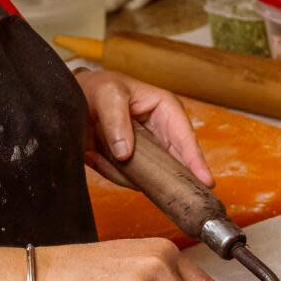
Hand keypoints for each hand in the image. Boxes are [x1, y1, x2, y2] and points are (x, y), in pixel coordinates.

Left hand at [75, 70, 213, 188]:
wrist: (76, 100)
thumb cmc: (97, 89)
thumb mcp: (107, 95)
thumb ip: (116, 121)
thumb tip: (125, 153)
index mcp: (167, 110)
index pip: (186, 139)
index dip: (196, 161)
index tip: (205, 181)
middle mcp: (164, 133)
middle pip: (176, 163)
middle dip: (169, 176)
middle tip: (172, 192)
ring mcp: (152, 151)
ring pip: (153, 176)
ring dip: (126, 172)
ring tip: (99, 152)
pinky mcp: (137, 164)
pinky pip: (132, 180)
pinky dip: (113, 173)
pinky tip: (96, 156)